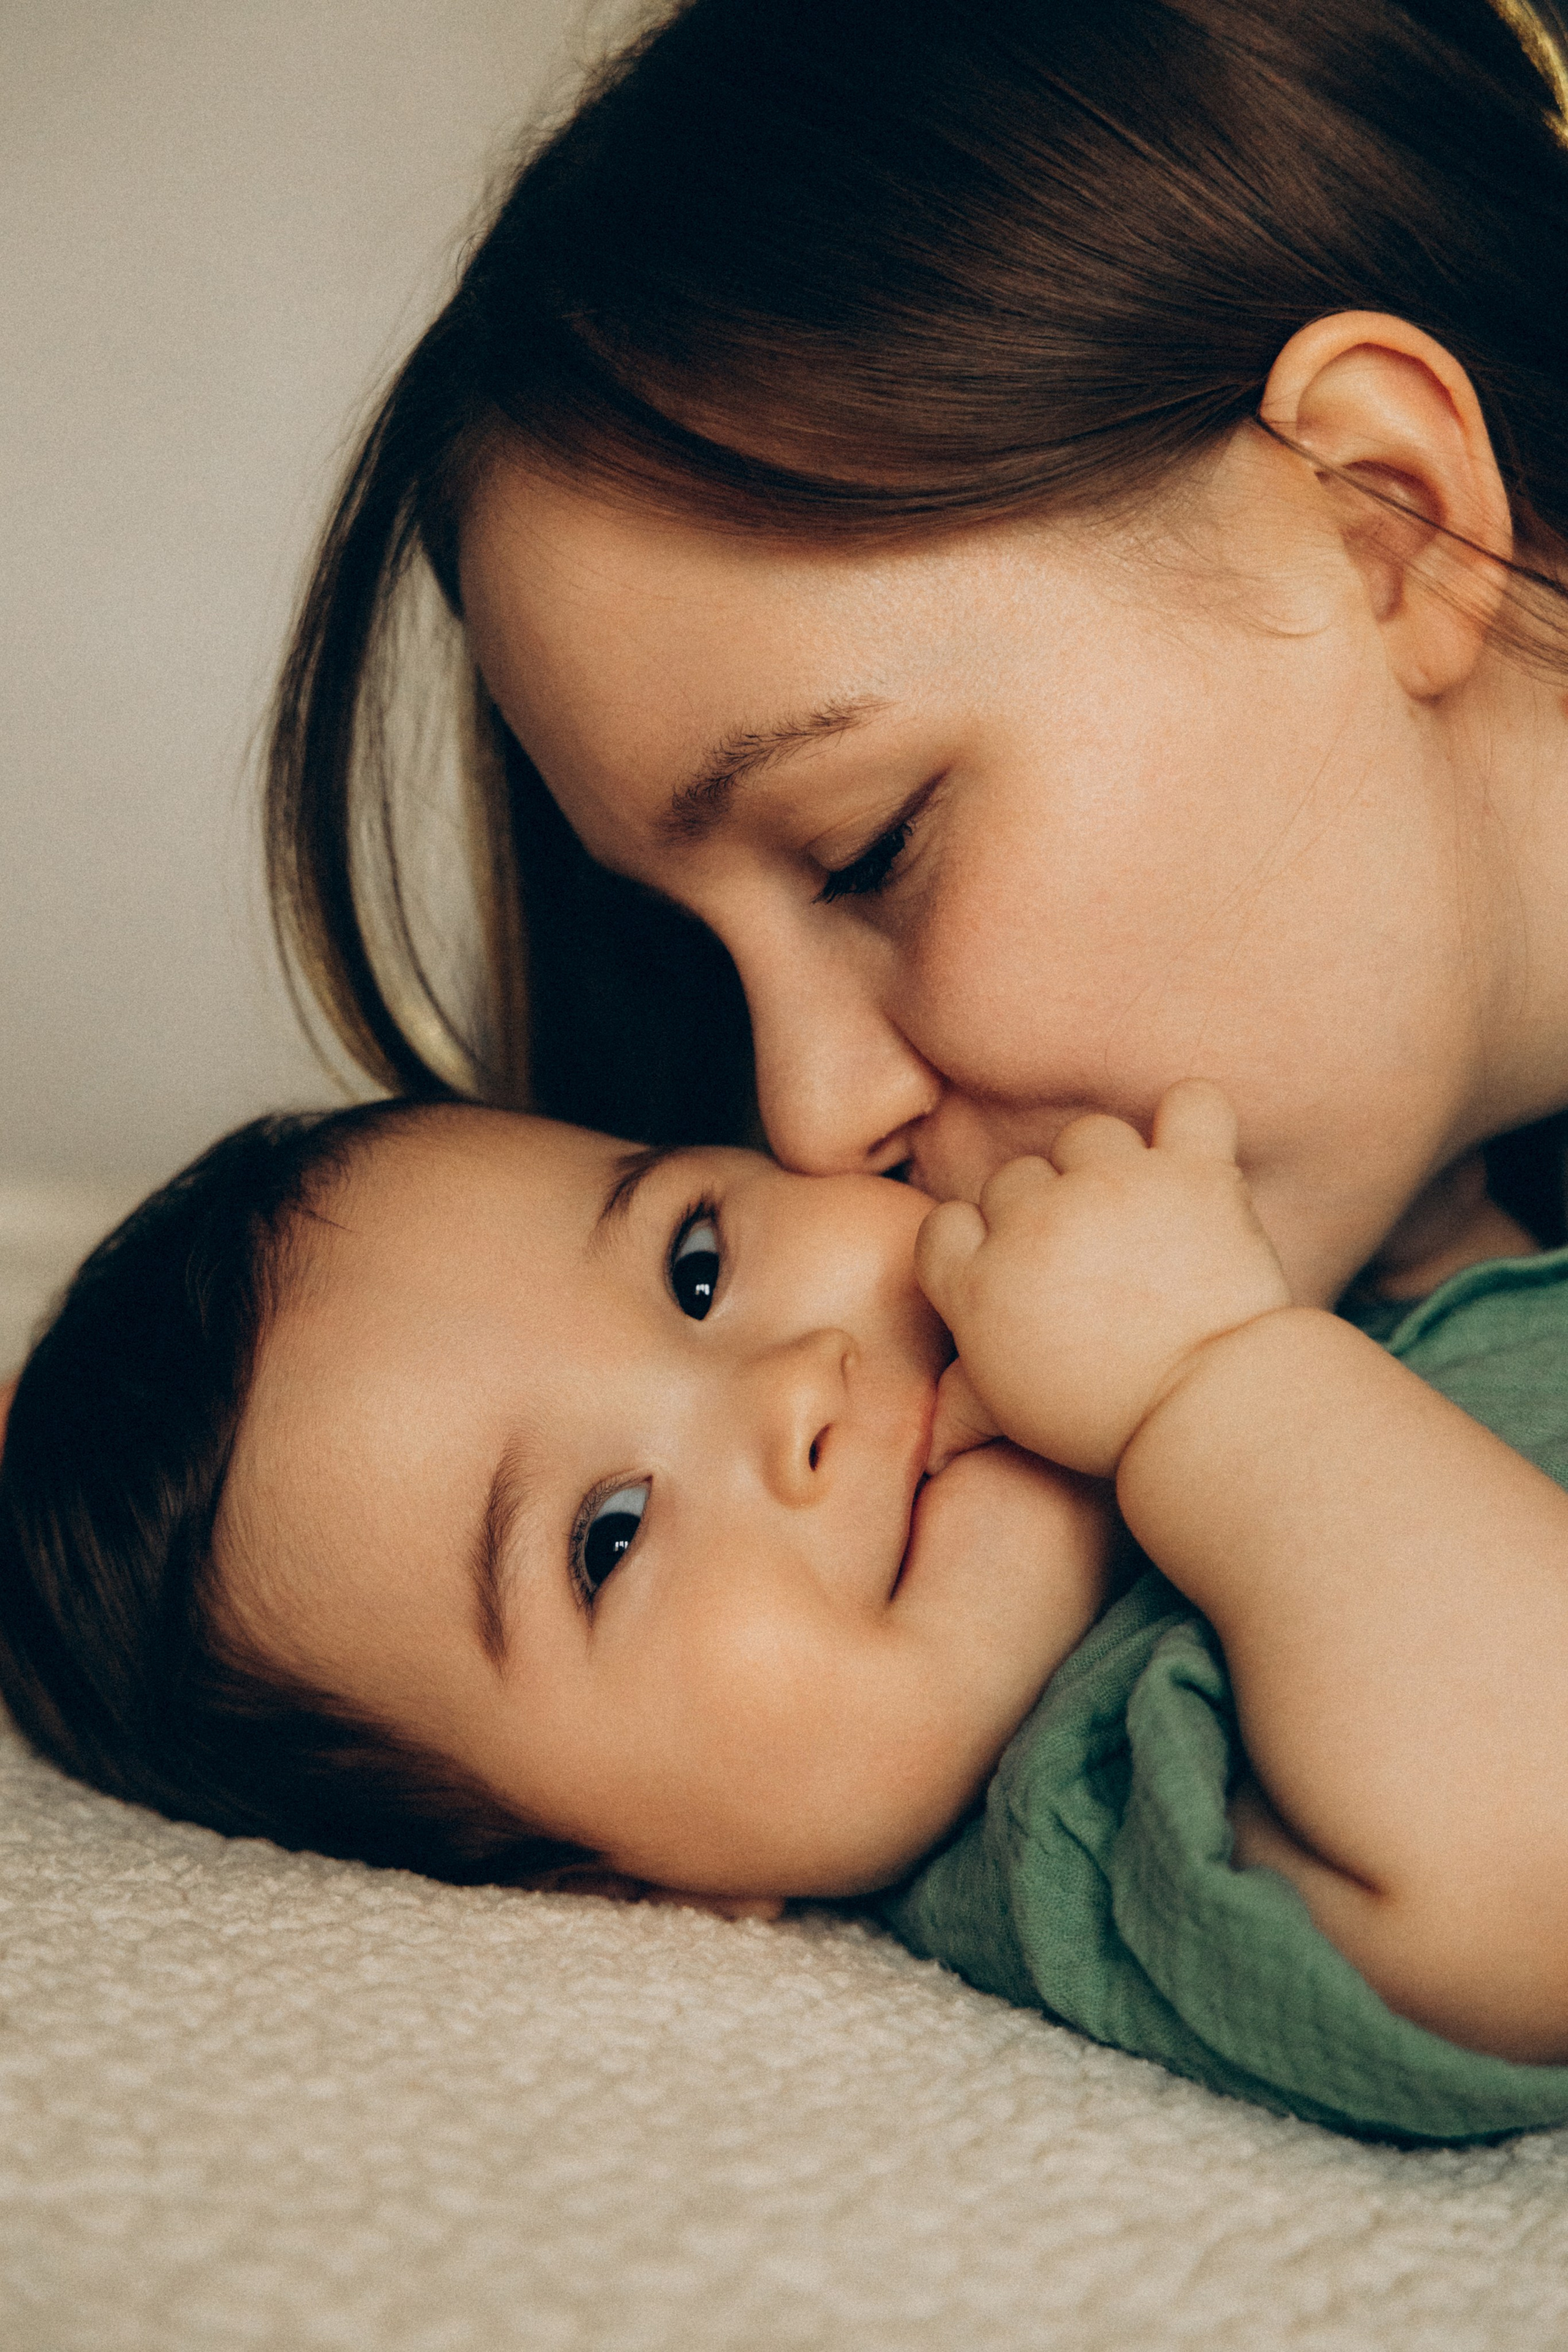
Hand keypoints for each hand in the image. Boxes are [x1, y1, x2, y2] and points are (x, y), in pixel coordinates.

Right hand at [915, 1081, 1290, 1476]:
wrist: (1210, 1416)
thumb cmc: (1107, 1425)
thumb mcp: (1014, 1417)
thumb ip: (964, 1404)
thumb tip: (932, 1444)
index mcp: (980, 1280)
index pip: (945, 1224)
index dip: (978, 1245)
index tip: (1016, 1274)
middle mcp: (1036, 1220)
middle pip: (1018, 1177)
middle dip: (1046, 1212)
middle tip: (1092, 1261)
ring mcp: (1114, 1187)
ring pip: (1089, 1135)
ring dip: (1109, 1166)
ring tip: (1141, 1215)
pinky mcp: (1193, 1174)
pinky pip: (1191, 1104)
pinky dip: (1196, 1122)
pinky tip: (1195, 1161)